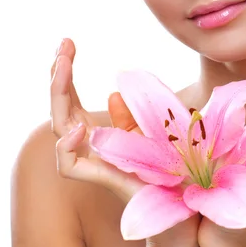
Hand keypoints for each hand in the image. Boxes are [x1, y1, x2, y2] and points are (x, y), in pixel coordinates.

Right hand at [50, 38, 200, 245]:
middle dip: (58, 76)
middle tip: (63, 44)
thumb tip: (112, 92)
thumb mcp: (153, 129)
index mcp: (102, 132)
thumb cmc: (173, 166)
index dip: (66, 74)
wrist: (187, 204)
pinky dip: (66, 148)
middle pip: (63, 108)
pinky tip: (77, 128)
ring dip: (58, 95)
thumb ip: (132, 113)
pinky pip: (70, 166)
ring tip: (61, 66)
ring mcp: (96, 160)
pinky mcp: (103, 178)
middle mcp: (93, 145)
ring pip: (61, 128)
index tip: (68, 43)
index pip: (73, 100)